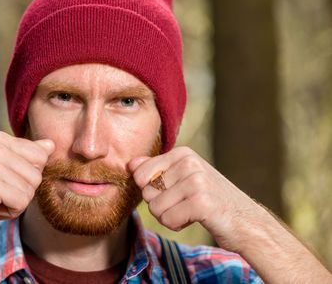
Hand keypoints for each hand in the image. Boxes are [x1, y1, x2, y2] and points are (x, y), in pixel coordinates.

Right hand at [0, 131, 53, 244]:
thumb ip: (25, 155)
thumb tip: (51, 144)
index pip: (41, 156)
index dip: (26, 176)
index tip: (2, 181)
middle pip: (37, 174)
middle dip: (22, 192)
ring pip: (31, 190)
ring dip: (15, 204)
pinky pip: (21, 202)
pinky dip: (9, 212)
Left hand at [128, 146, 261, 251]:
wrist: (247, 221)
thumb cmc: (210, 199)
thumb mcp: (183, 178)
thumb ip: (155, 168)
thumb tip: (130, 163)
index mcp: (182, 152)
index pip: (139, 174)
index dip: (152, 190)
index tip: (175, 191)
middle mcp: (189, 162)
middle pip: (146, 192)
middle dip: (161, 205)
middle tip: (186, 204)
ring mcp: (196, 180)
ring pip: (155, 208)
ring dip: (169, 217)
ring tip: (192, 211)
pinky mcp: (201, 202)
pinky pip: (168, 219)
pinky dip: (177, 225)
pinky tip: (197, 218)